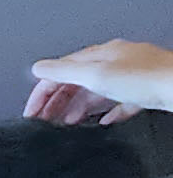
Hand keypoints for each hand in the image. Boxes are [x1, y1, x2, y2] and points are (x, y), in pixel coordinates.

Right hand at [26, 41, 172, 124]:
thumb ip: (65, 71)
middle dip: (57, 101)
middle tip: (44, 120)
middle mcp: (115, 61)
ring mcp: (130, 75)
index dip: (41, 92)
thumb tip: (38, 67)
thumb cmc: (147, 79)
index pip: (60, 70)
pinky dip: (106, 112)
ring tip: (67, 123)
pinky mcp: (144, 90)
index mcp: (101, 54)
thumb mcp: (96, 74)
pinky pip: (119, 101)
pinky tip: (103, 121)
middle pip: (77, 81)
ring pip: (96, 91)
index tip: (30, 112)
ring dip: (78, 107)